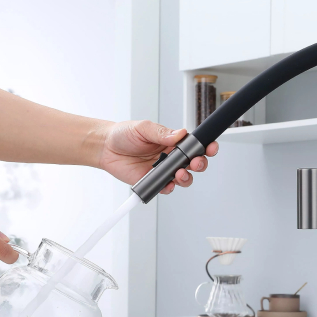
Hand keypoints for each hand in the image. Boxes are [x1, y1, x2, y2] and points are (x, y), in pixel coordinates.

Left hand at [97, 120, 218, 193]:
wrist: (105, 148)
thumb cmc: (124, 134)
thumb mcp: (144, 128)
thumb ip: (162, 133)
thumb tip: (179, 134)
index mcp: (173, 142)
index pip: (195, 146)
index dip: (206, 147)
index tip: (210, 147)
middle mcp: (171, 157)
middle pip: (194, 164)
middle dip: (200, 164)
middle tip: (195, 163)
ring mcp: (164, 170)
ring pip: (184, 178)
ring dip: (186, 177)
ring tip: (178, 173)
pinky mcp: (155, 181)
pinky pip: (167, 187)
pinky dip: (169, 187)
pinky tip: (166, 183)